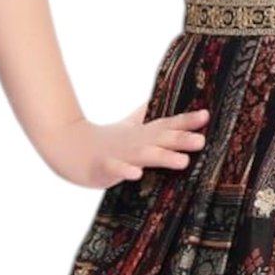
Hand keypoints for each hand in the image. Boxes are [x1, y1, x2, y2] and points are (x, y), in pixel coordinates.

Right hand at [45, 104, 209, 187]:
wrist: (67, 146)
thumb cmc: (104, 139)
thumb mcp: (129, 126)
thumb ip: (146, 115)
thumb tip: (159, 100)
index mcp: (142, 134)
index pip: (168, 125)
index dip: (187, 121)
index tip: (207, 116)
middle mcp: (135, 142)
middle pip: (161, 139)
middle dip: (181, 139)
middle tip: (202, 140)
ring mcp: (119, 154)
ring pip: (144, 155)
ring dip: (163, 157)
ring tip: (183, 161)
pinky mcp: (103, 167)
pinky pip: (115, 169)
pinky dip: (126, 171)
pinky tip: (137, 174)